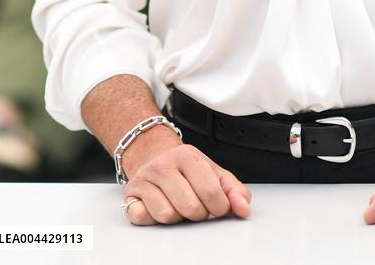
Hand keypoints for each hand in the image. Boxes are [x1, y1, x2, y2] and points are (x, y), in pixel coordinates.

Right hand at [122, 137, 251, 225]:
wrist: (153, 156)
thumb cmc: (186, 170)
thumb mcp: (213, 173)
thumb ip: (234, 190)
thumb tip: (244, 209)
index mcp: (188, 156)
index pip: (211, 192)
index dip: (219, 207)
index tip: (217, 206)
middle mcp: (164, 164)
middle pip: (190, 207)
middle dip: (198, 213)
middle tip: (195, 205)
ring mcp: (145, 178)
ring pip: (168, 216)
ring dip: (176, 217)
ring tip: (176, 204)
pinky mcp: (130, 194)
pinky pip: (143, 218)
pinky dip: (152, 218)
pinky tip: (157, 206)